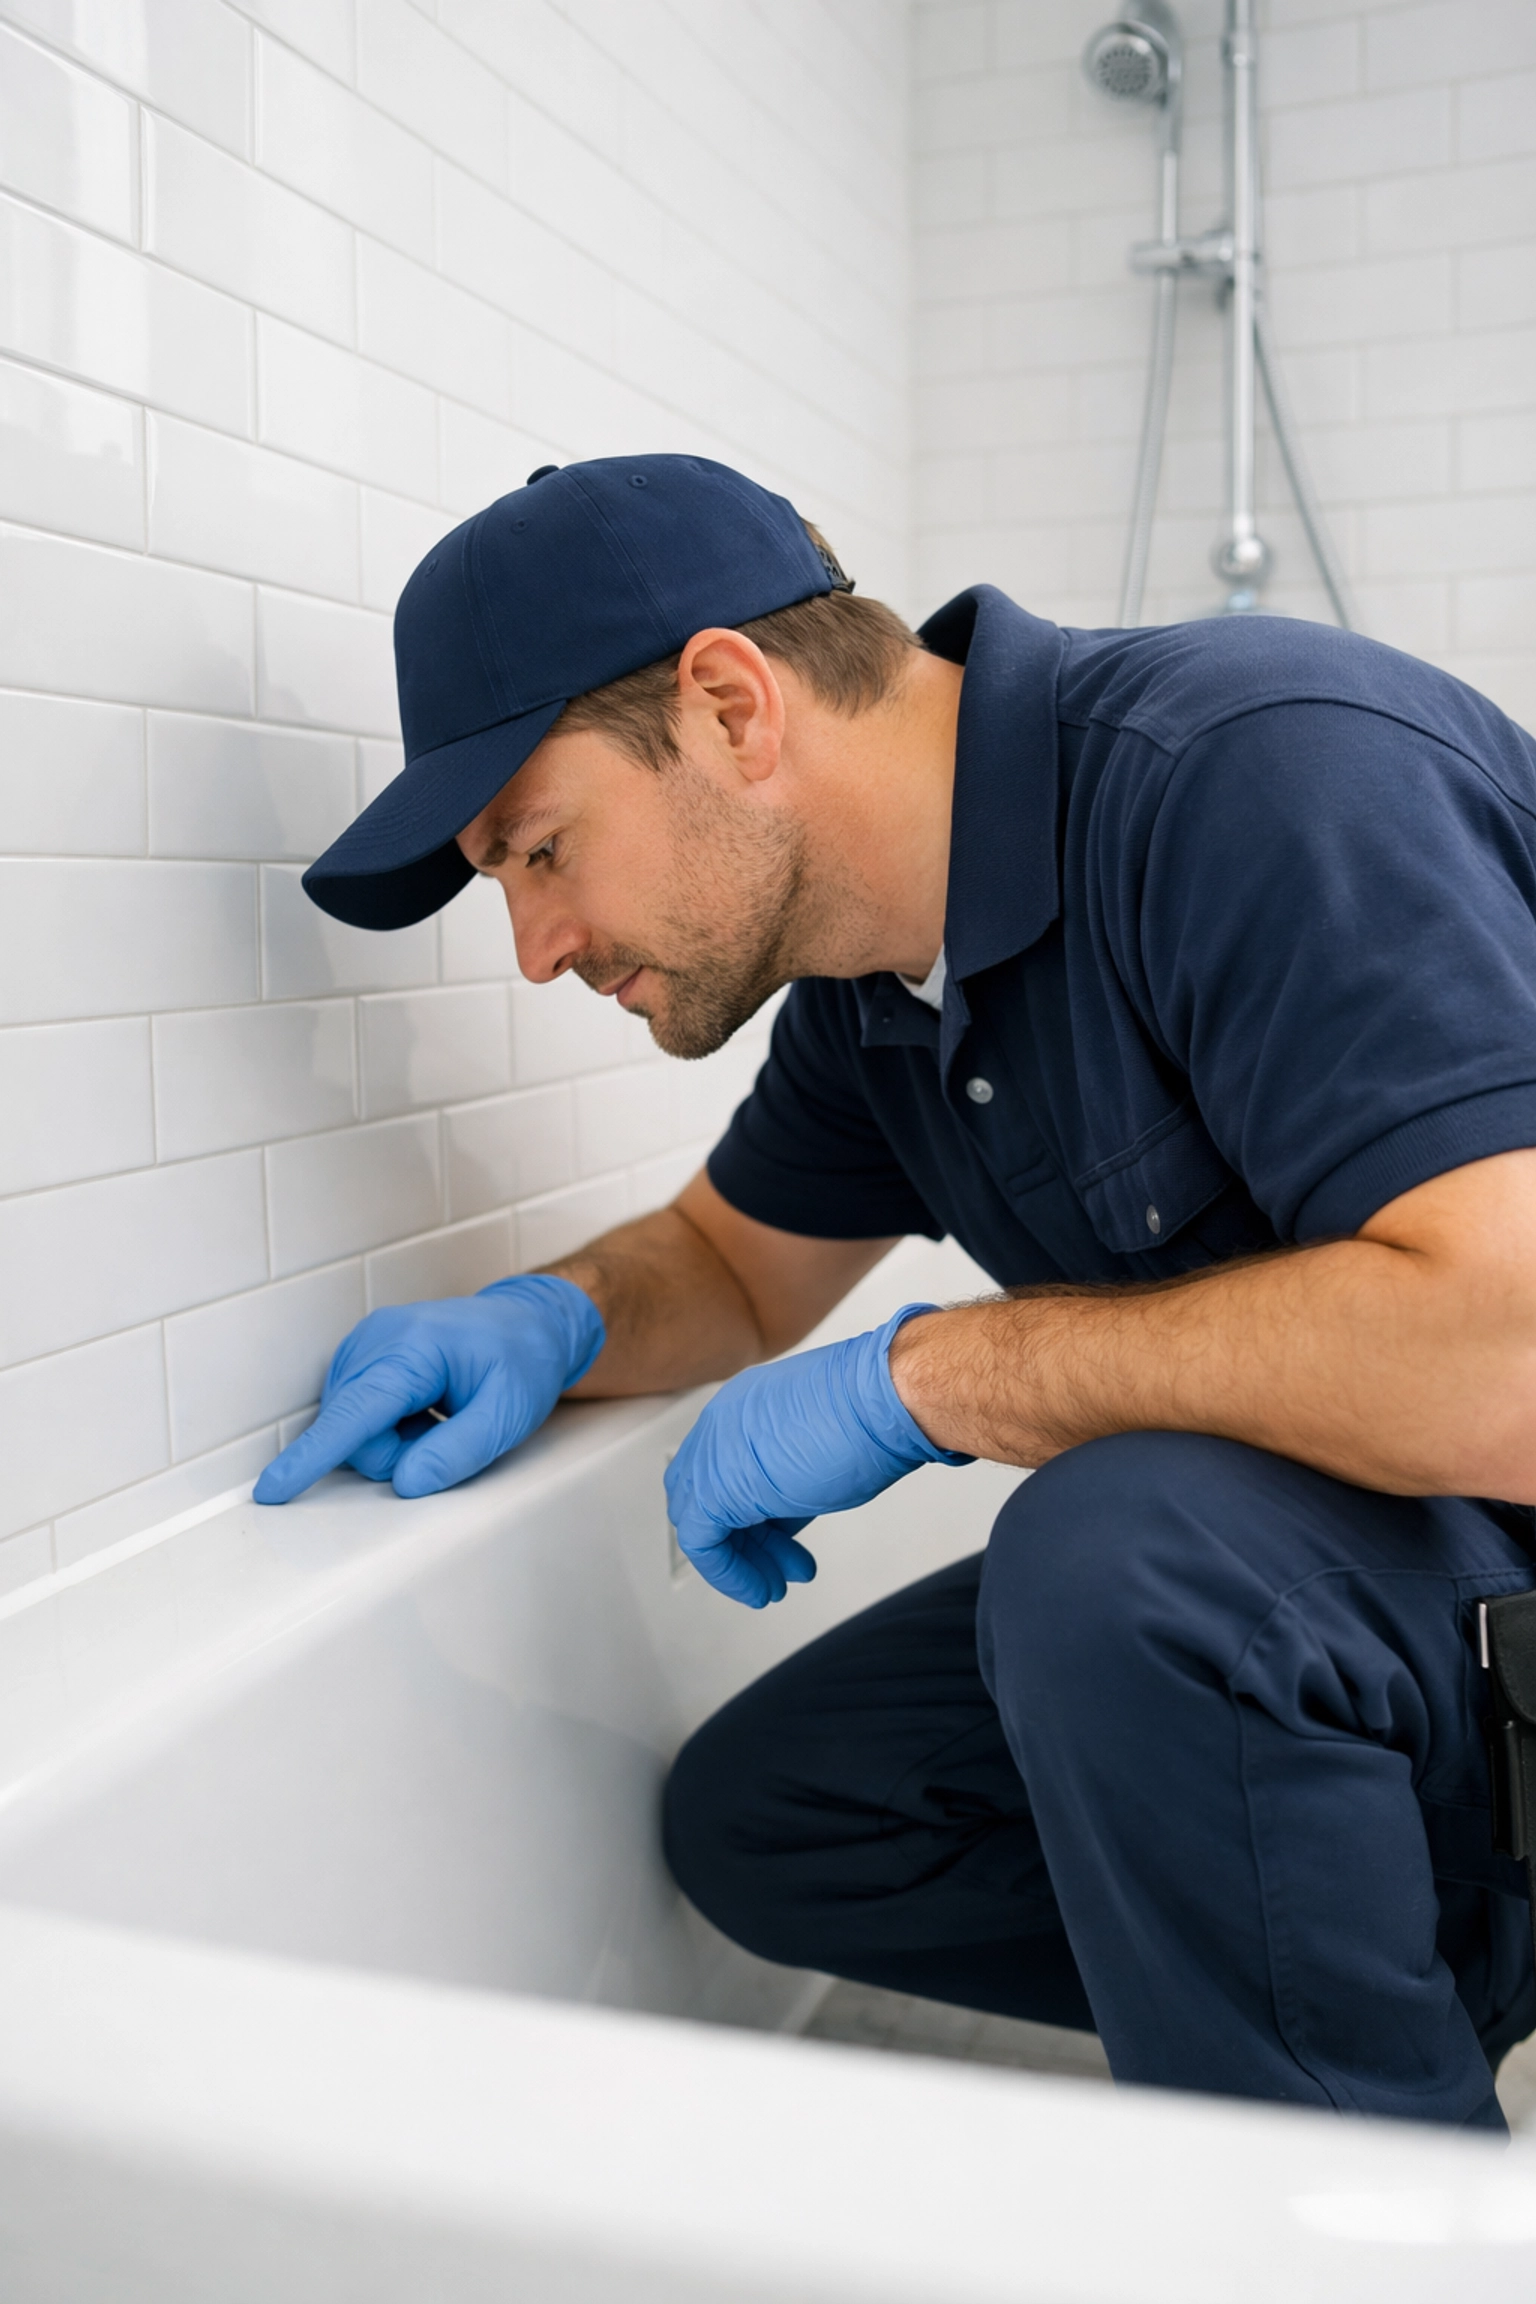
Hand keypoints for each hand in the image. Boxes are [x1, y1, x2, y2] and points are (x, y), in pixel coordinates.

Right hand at [253, 1274, 603, 1505]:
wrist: (528, 1324)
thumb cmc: (521, 1363)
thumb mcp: (509, 1413)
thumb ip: (459, 1452)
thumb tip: (405, 1484)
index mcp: (413, 1347)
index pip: (355, 1412)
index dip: (314, 1456)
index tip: (272, 1488)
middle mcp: (376, 1340)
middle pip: (354, 1432)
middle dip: (396, 1453)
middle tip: (446, 1432)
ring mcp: (363, 1347)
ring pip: (352, 1430)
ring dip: (393, 1442)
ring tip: (437, 1417)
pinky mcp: (360, 1361)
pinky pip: (356, 1417)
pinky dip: (388, 1428)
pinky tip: (422, 1411)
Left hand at [664, 1304, 968, 1607]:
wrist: (882, 1403)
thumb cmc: (871, 1417)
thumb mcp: (822, 1451)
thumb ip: (791, 1478)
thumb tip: (789, 1510)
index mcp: (745, 1407)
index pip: (724, 1468)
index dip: (750, 1512)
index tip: (780, 1540)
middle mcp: (722, 1425)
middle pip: (707, 1494)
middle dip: (743, 1539)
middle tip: (777, 1565)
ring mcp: (714, 1453)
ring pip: (701, 1519)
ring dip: (742, 1560)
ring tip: (774, 1585)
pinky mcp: (715, 1488)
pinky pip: (701, 1541)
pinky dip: (729, 1573)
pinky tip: (760, 1589)